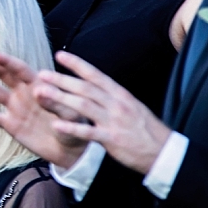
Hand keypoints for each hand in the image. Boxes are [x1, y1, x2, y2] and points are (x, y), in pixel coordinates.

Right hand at [0, 51, 87, 169]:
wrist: (72, 150)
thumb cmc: (77, 127)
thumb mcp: (72, 114)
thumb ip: (56, 103)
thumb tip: (38, 91)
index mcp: (39, 84)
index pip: (20, 69)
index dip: (6, 61)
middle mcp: (25, 93)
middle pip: (3, 75)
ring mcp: (16, 108)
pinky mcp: (10, 124)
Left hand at [29, 51, 172, 175]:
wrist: (165, 151)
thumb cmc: (147, 130)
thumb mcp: (132, 106)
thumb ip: (113, 97)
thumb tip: (96, 86)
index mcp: (121, 95)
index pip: (96, 75)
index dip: (77, 64)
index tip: (59, 55)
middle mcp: (117, 104)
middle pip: (85, 88)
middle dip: (62, 79)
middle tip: (42, 74)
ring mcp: (114, 121)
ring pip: (83, 106)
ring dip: (61, 98)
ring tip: (42, 93)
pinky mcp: (112, 139)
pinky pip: (88, 132)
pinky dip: (72, 128)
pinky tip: (56, 125)